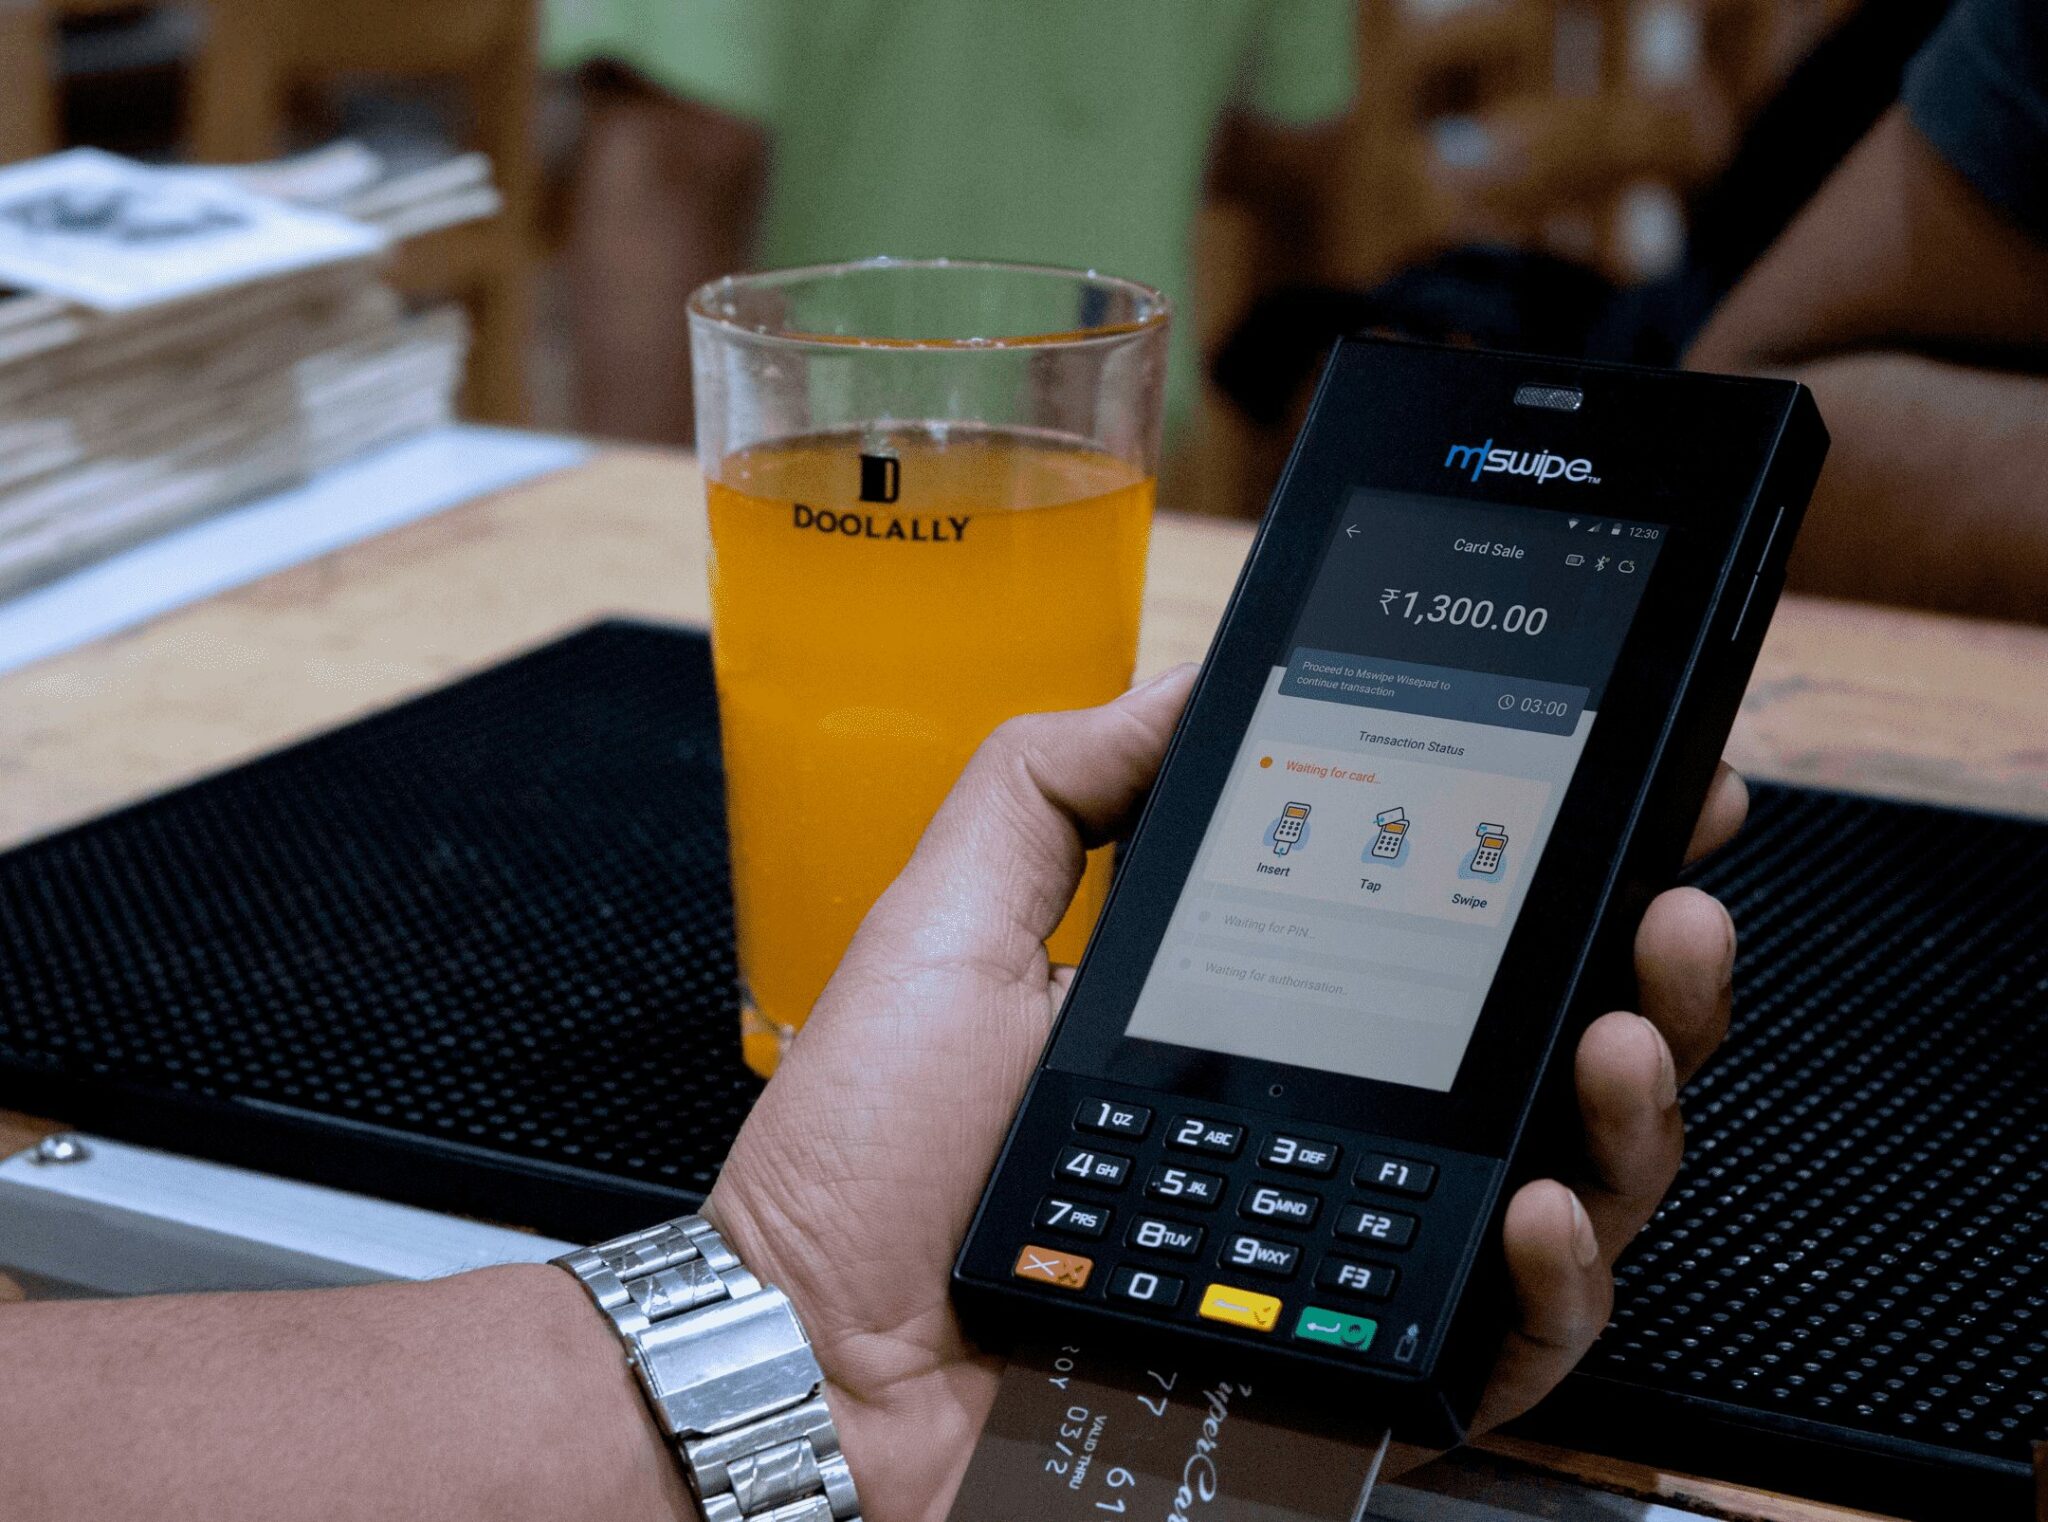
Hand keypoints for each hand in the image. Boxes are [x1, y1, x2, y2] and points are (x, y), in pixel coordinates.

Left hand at [707, 667, 1742, 1521]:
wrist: (811, 1347)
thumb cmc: (868, 1156)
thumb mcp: (954, 924)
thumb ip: (1061, 788)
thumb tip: (1190, 684)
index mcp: (1259, 1011)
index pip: (1446, 928)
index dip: (1553, 861)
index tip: (1631, 782)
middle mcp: (1330, 1126)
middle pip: (1542, 1047)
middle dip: (1647, 968)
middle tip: (1668, 902)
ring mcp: (1352, 1251)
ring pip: (1570, 1182)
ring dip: (1636, 1103)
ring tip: (1621, 1030)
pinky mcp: (1350, 1374)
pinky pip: (1510, 1343)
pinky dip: (1560, 1281)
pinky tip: (1540, 1204)